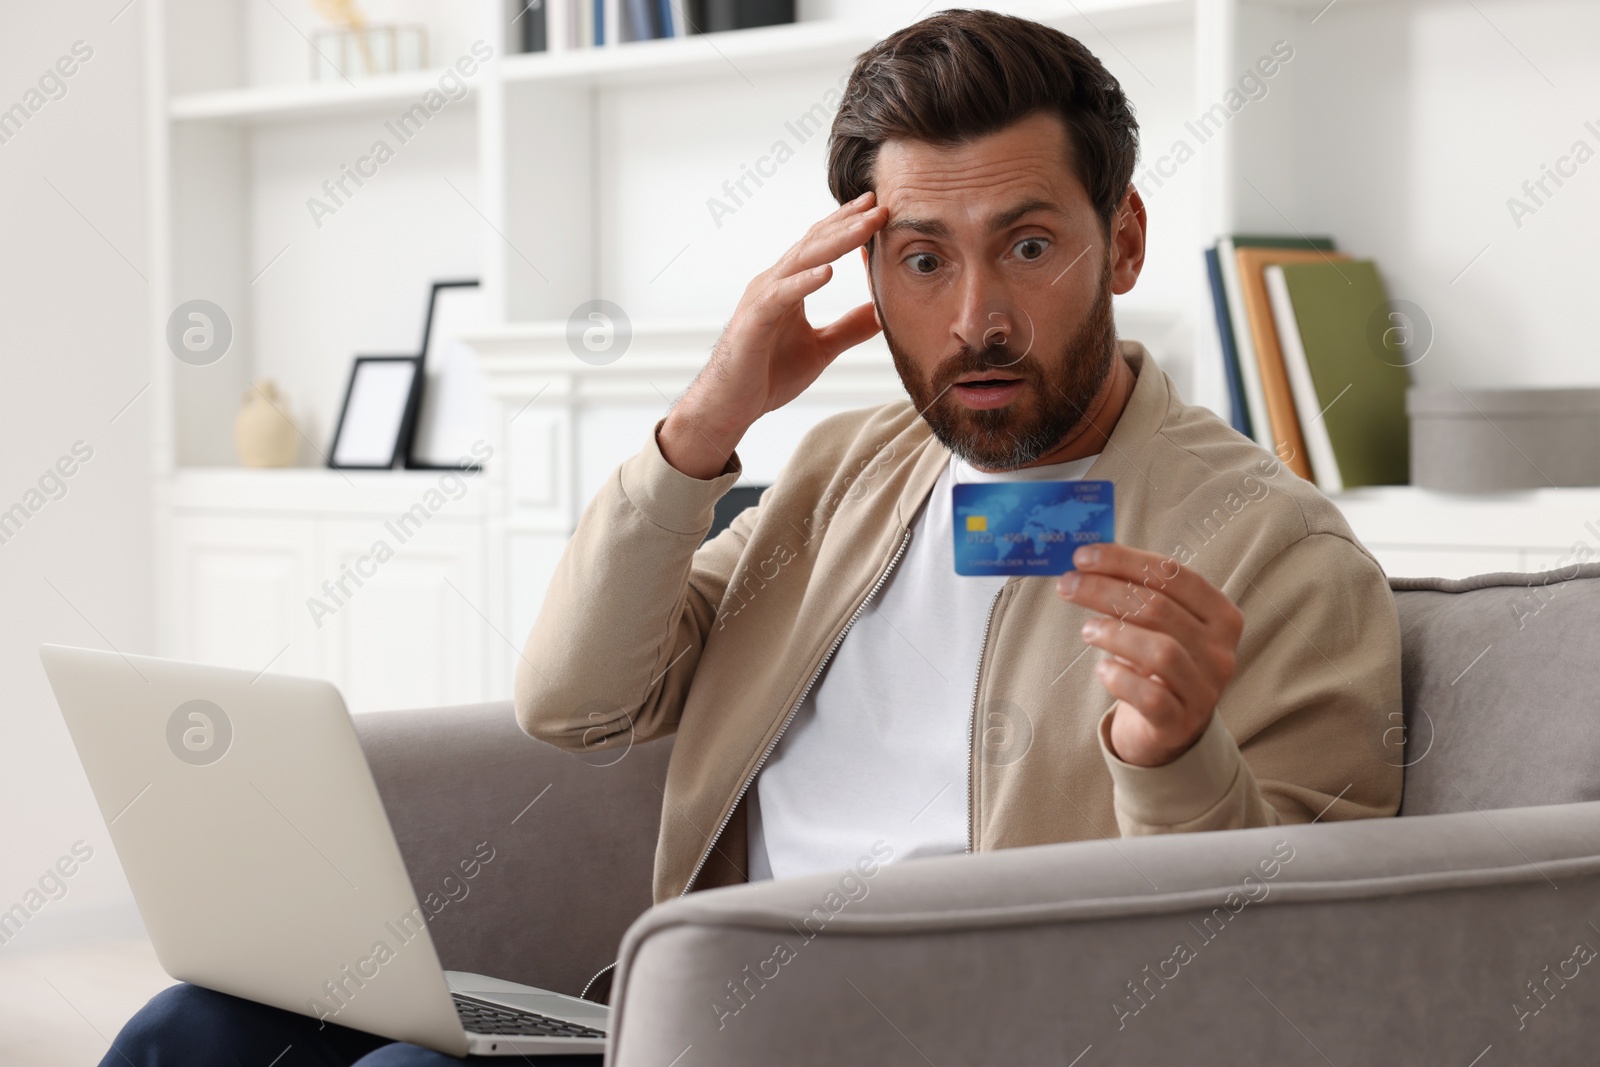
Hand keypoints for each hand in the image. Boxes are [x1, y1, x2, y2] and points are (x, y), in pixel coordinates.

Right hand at [659, 192, 886, 478]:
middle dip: (848, 222)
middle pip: (815, 243)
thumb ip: (850, 328)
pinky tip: (827, 271)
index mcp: (788, 286)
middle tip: (879, 205)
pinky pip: (782, 295)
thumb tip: (884, 312)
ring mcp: (762, 298)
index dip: (848, 225)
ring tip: (865, 227)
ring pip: (802, 261)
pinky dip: (804, 282)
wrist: (730, 406)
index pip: (821, 246)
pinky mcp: (755, 320)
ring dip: (836, 241)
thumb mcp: (821, 348)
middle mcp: (774, 283)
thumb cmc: (767, 376)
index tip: (877, 209)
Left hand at [1056, 543, 1244, 766]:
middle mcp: (1220, 650)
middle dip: (1106, 591)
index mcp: (1220, 614)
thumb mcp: (1157, 624)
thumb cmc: (1157, 663)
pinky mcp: (1180, 723)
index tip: (1082, 556)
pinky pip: (1150, 696)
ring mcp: (1204, 689)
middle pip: (1159, 608)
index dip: (1125, 561)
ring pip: (1160, 651)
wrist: (1170, 727)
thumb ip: (1135, 591)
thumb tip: (1085, 559)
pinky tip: (1103, 670)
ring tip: (1087, 630)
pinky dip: (1120, 678)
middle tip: (1067, 585)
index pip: (1173, 575)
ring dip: (1114, 634)